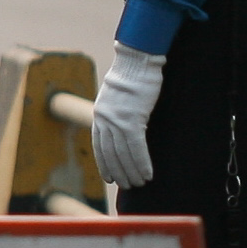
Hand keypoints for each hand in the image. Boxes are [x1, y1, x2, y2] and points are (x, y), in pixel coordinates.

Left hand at [92, 43, 164, 189]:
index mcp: (100, 114)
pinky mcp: (132, 119)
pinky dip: (141, 162)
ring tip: (139, 183)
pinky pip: (136, 147)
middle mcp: (105, 119)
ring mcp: (117, 120)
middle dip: (119, 171)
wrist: (136, 62)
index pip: (99, 145)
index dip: (104, 163)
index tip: (110, 177)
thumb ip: (116, 113)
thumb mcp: (118, 97)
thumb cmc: (132, 77)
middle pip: (110, 153)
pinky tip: (147, 174)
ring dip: (131, 171)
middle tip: (127, 185)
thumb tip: (125, 126)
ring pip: (122, 153)